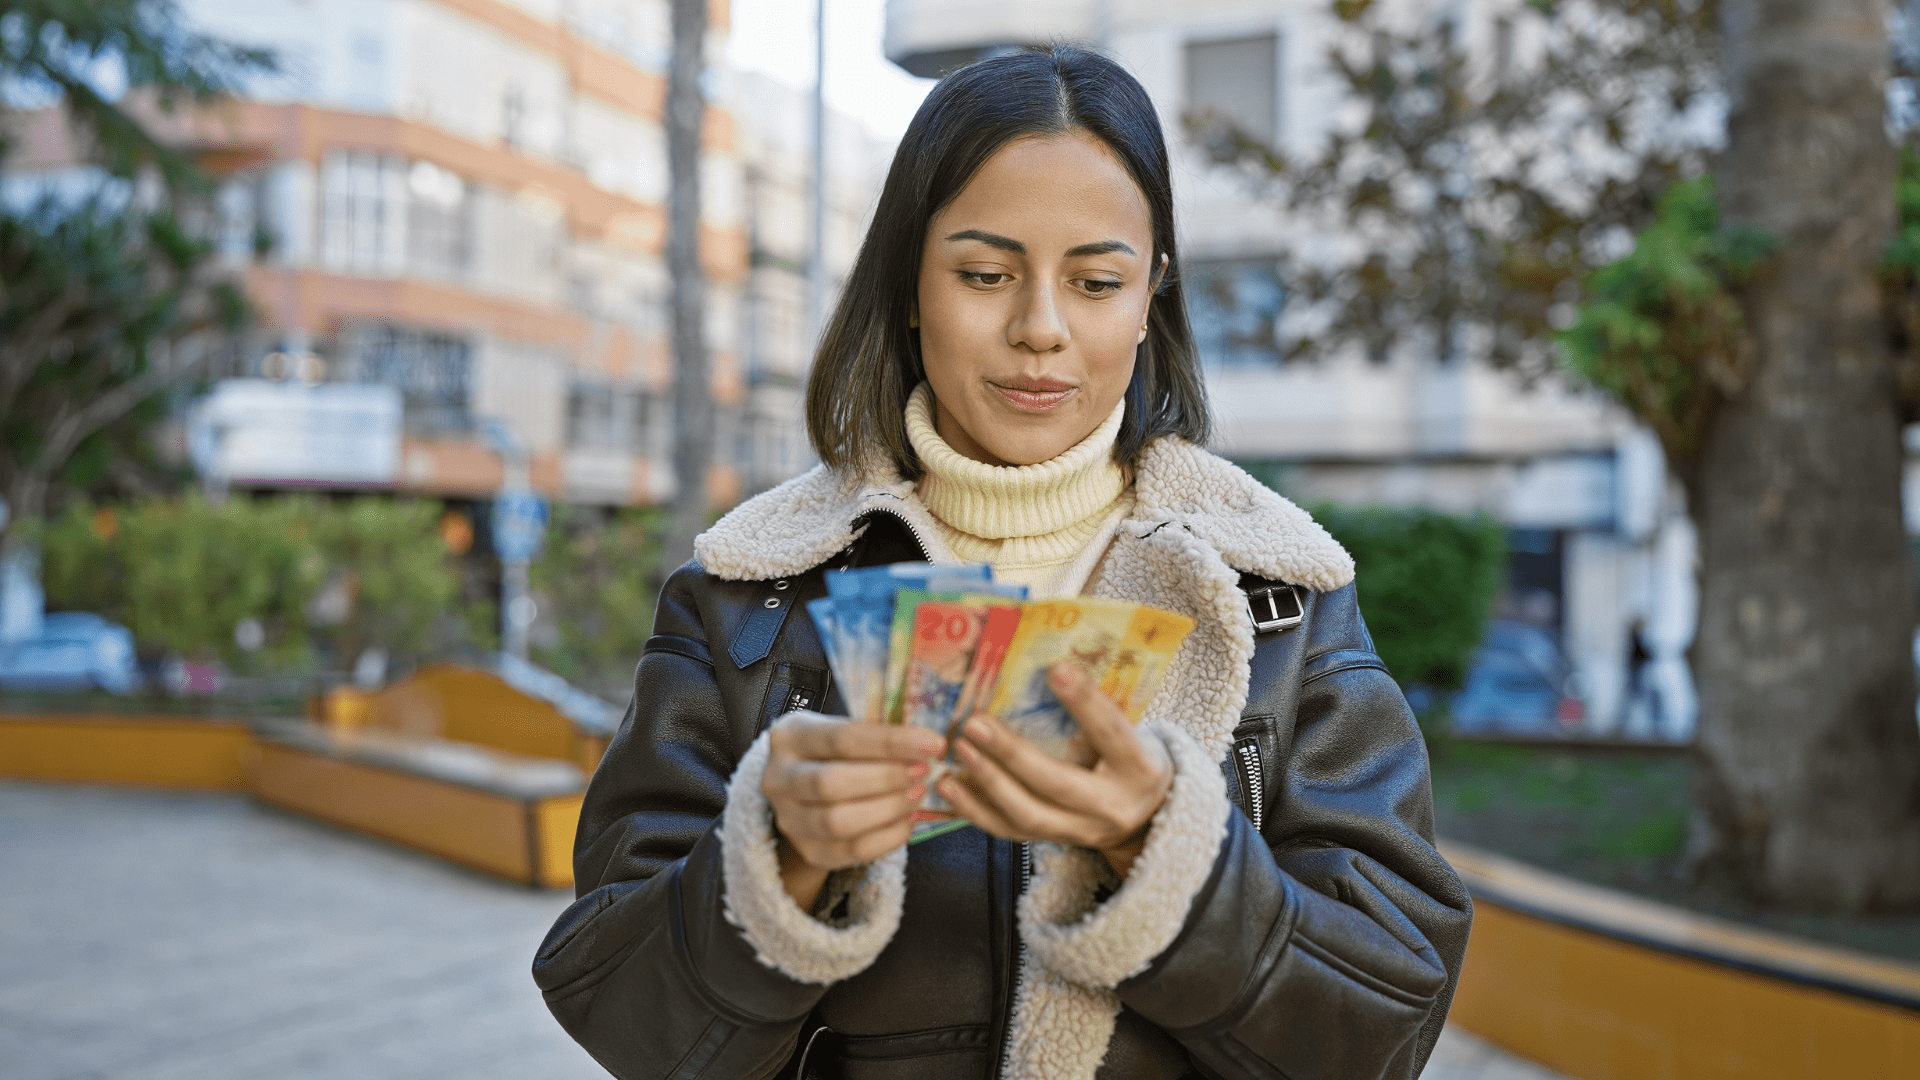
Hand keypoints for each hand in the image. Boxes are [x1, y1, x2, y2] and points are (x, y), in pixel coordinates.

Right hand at [761, 711, 944, 908]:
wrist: (801, 788)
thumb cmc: (830, 752)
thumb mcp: (840, 729)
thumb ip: (874, 735)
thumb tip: (925, 743)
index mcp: (789, 738)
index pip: (842, 738)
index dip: (891, 742)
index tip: (932, 744)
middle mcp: (779, 779)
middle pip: (833, 783)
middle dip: (886, 779)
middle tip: (922, 772)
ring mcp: (789, 819)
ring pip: (839, 822)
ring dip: (888, 809)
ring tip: (917, 794)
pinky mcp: (808, 850)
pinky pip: (852, 852)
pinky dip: (888, 837)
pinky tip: (908, 820)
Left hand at [938, 663, 1172, 878]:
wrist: (1147, 816)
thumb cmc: (1132, 759)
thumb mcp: (1133, 733)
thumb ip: (1098, 711)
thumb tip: (1049, 665)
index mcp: (1139, 769)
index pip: (1111, 733)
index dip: (1085, 702)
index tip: (1054, 669)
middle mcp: (1112, 807)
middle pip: (1057, 783)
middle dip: (1012, 753)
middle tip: (975, 723)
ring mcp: (1082, 831)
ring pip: (1029, 815)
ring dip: (988, 781)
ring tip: (959, 750)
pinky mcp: (1056, 842)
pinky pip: (1009, 832)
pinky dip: (975, 809)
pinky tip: (950, 785)